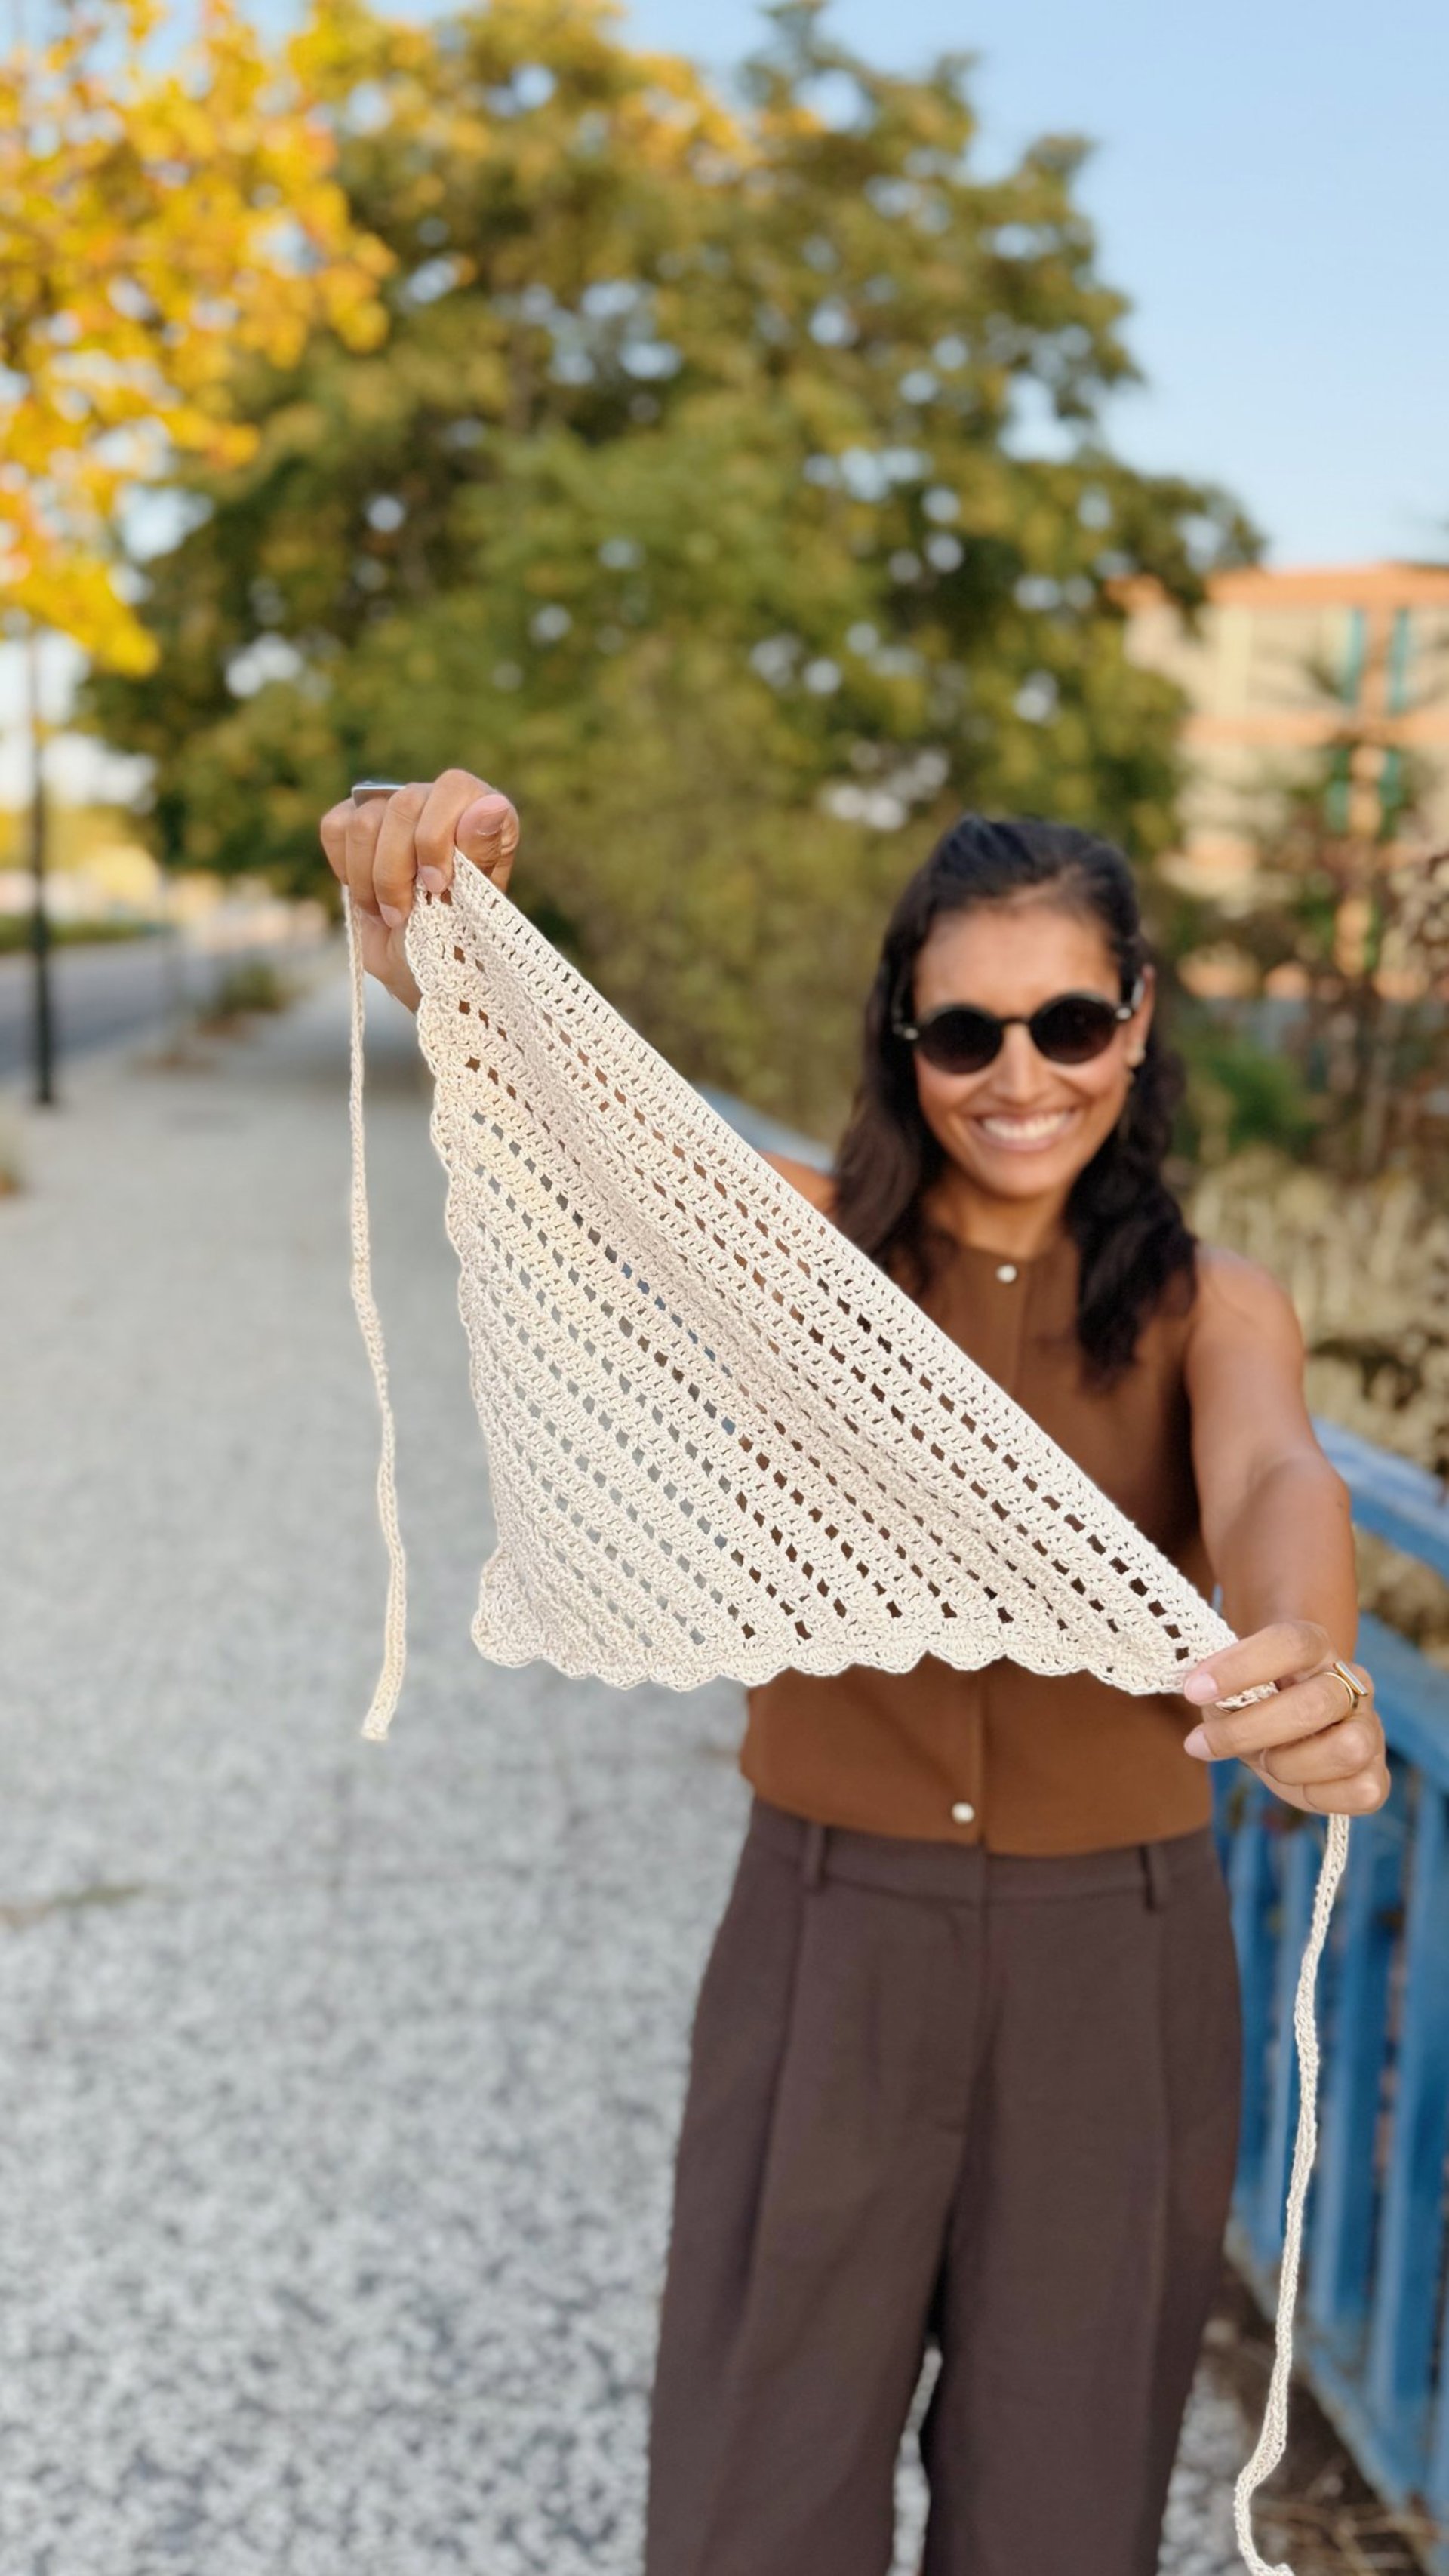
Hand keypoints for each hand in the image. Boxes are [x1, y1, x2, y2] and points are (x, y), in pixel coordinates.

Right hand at [319, 769, 519, 1009]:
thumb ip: (481, 854)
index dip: (436, 836)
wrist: (421, 973)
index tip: (437, 887)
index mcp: (485, 814)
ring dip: (370, 880)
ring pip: (364, 820)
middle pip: (402, 804)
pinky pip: (335, 827)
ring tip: (390, 914)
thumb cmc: (459, 943)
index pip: (453, 788)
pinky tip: (368, 895)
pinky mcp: (356, 826)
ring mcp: (396, 812)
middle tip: (405, 914)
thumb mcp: (475, 908)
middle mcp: (441, 804)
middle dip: (396, 869)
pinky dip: (346, 869)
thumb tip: (490, 807)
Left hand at [1180, 1621, 1388, 1817]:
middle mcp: (1352, 1683)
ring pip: (1347, 1749)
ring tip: (1264, 1761)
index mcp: (1316, 1648)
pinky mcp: (1376, 1773)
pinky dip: (1318, 1795)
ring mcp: (1370, 1728)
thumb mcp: (1232, 1689)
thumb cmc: (1258, 1702)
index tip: (1193, 1691)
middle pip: (1315, 1704)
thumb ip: (1221, 1693)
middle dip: (1250, 1731)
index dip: (1240, 1666)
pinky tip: (1293, 1782)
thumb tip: (1207, 1699)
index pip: (1291, 1644)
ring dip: (1289, 1764)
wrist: (1295, 1726)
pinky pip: (1361, 1793)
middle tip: (1203, 1743)